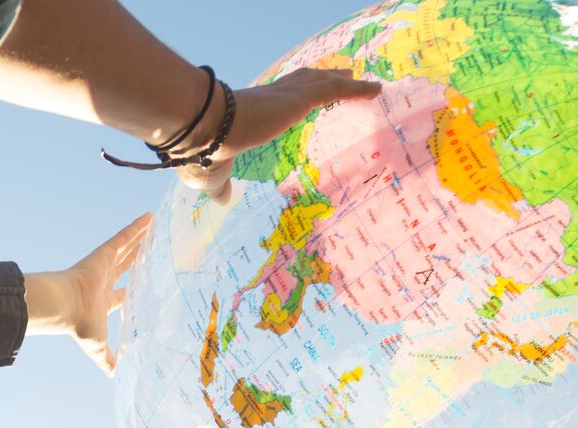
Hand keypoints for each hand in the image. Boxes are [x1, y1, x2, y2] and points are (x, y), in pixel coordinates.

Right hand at [23, 214, 149, 373]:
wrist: (64, 308)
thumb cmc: (79, 326)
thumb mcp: (97, 348)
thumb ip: (106, 360)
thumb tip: (114, 375)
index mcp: (103, 302)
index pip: (121, 295)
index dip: (132, 291)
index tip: (141, 287)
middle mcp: (103, 282)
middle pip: (125, 267)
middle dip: (136, 259)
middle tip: (148, 250)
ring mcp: (103, 266)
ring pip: (125, 249)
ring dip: (138, 239)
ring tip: (152, 228)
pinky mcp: (103, 254)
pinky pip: (122, 237)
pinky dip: (135, 228)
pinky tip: (149, 218)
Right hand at [181, 69, 381, 203]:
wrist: (200, 131)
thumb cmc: (202, 153)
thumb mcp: (211, 177)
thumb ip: (221, 186)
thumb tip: (222, 199)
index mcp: (251, 113)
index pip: (277, 99)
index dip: (293, 96)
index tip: (303, 96)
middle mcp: (270, 97)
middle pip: (302, 82)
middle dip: (320, 79)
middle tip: (340, 77)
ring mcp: (284, 96)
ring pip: (320, 82)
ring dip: (342, 80)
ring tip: (360, 80)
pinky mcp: (296, 98)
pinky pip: (334, 90)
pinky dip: (357, 89)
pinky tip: (376, 89)